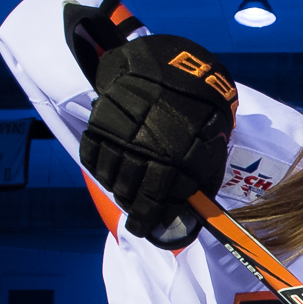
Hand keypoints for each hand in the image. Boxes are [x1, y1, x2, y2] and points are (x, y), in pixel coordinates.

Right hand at [80, 34, 238, 245]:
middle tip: (135, 213)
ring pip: (110, 176)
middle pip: (130, 192)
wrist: (177, 75)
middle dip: (132, 207)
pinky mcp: (103, 121)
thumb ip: (200, 188)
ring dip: (116, 189)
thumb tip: (187, 219)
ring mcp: (121, 135)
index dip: (146, 220)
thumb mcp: (211, 153)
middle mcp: (145, 150)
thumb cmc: (199, 120)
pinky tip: (108, 171)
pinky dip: (97, 168)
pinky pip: (91, 155)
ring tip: (124, 191)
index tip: (141, 228)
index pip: (153, 202)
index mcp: (174, 161)